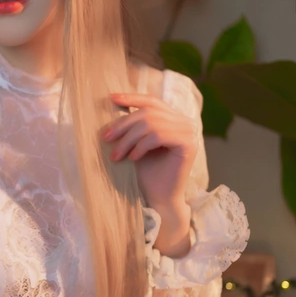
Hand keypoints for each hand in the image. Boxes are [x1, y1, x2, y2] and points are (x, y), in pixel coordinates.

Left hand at [102, 92, 198, 211]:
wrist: (159, 198)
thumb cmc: (146, 172)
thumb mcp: (136, 142)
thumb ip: (133, 124)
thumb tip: (114, 101)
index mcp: (174, 119)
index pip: (152, 102)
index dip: (132, 98)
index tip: (111, 98)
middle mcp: (185, 122)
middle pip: (148, 112)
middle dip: (123, 125)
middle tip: (106, 138)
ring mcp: (189, 132)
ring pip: (151, 124)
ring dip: (128, 139)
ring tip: (116, 155)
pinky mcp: (189, 144)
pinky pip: (158, 136)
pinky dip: (141, 146)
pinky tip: (133, 158)